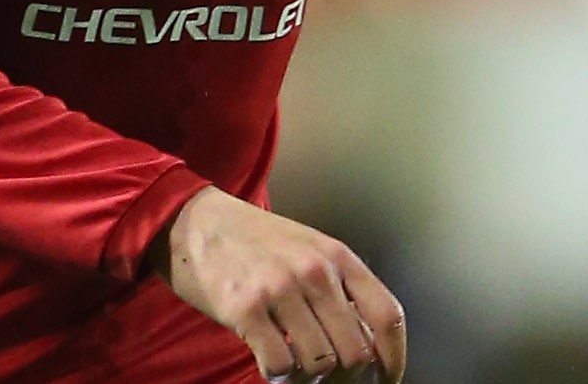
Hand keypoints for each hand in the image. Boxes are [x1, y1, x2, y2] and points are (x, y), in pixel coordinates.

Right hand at [150, 186, 405, 382]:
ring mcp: (280, 288)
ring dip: (308, 377)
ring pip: (320, 364)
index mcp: (336, 255)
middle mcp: (314, 270)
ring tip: (292, 365)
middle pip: (356, 351)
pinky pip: (279, 366)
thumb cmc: (253, 240)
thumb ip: (338, 287)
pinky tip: (268, 361)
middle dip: (344, 376)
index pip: (387, 316)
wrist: (194, 219)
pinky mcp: (245, 308)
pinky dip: (278, 375)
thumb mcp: (307, 248)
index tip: (386, 378)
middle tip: (325, 376)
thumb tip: (367, 343)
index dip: (393, 358)